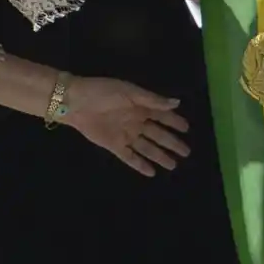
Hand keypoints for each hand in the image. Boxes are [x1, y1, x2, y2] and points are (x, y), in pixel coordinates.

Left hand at [62, 76, 192, 176]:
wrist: (77, 101)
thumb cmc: (104, 92)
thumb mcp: (130, 91)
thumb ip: (152, 100)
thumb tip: (176, 103)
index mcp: (140, 106)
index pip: (162, 115)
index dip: (174, 122)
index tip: (187, 129)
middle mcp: (135, 121)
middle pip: (158, 134)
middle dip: (172, 143)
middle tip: (186, 152)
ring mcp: (125, 134)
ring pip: (147, 148)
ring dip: (159, 156)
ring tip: (173, 165)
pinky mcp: (114, 145)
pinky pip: (130, 157)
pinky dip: (140, 164)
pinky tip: (151, 172)